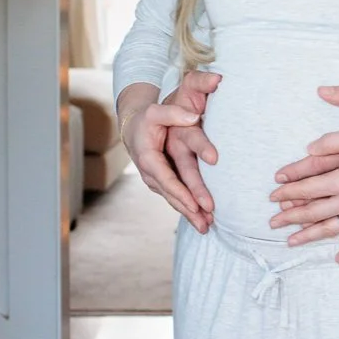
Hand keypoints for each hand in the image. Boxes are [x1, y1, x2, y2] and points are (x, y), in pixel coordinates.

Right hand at [161, 71, 221, 222]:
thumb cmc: (146, 118)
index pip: (168, 180)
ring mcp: (154, 180)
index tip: (197, 205)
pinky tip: (200, 217)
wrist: (132, 126)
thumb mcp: (156, 111)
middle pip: (171, 196)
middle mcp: (149, 174)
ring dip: (189, 214)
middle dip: (188, 211)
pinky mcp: (161, 181)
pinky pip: (174, 197)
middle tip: (206, 225)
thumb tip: (194, 117)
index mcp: (148, 159)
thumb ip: (174, 113)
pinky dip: (187, 208)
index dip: (182, 194)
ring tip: (206, 227)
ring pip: (173, 200)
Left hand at [268, 115, 338, 260]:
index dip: (287, 192)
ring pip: (331, 228)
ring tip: (291, 241)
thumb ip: (330, 142)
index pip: (307, 190)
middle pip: (313, 212)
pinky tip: (338, 257)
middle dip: (289, 217)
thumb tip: (307, 149)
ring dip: (309, 235)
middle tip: (272, 223)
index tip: (272, 196)